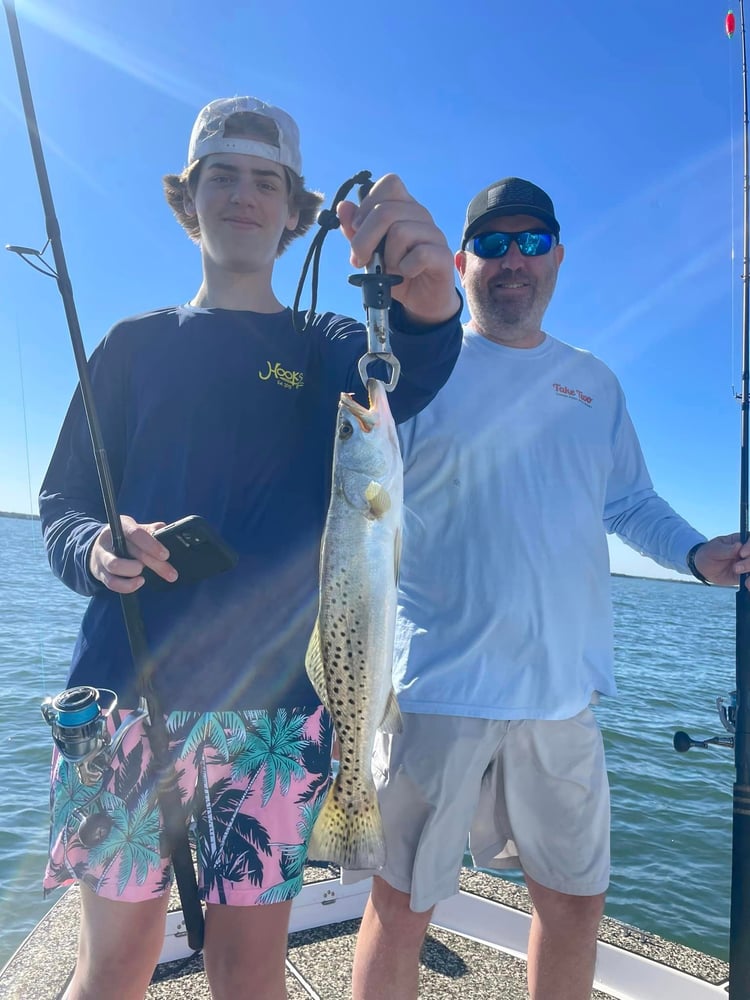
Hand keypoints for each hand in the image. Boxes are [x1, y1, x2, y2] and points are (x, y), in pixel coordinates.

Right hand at [88, 515, 176, 592]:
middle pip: (131, 552)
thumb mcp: (136, 529)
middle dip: (155, 564)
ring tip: (144, 576)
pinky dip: (127, 586)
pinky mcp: (100, 573)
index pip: (136, 533)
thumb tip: (164, 529)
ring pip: (115, 565)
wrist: (100, 547)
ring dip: (133, 571)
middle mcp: (109, 540)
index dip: (152, 545)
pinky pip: (112, 583)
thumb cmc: (125, 538)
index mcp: (121, 526)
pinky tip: (139, 582)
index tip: (165, 555)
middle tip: (171, 574)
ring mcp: (102, 557)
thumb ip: (150, 530)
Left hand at [337, 173, 459, 326]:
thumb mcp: (370, 253)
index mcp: (404, 208)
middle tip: (360, 259)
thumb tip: (343, 207)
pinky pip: (420, 254)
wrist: (421, 299)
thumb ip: (355, 231)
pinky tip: (407, 273)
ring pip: (400, 232)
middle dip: (364, 239)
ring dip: (387, 257)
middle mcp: (420, 215)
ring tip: (390, 269)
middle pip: (386, 211)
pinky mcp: (442, 255)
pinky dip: (406, 268)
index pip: (389, 184)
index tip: (356, 229)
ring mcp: (434, 234)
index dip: (368, 204)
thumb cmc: (396, 271)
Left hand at [693, 533, 749, 587]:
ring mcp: (748, 564)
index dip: (749, 548)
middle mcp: (748, 552)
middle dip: (749, 563)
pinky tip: (746, 585)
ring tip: (745, 582)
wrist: (704, 568)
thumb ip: (726, 549)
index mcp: (742, 541)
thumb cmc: (709, 554)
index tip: (741, 554)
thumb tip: (738, 545)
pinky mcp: (747, 575)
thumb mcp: (714, 550)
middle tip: (736, 568)